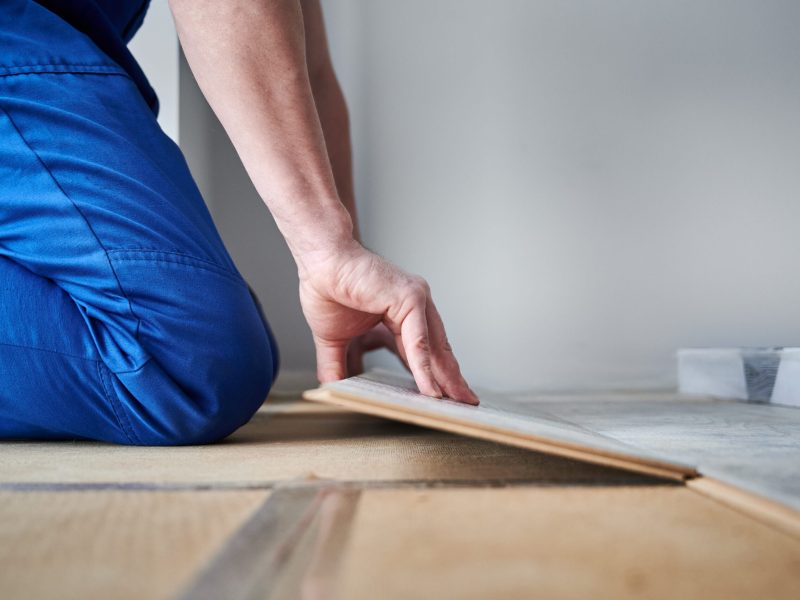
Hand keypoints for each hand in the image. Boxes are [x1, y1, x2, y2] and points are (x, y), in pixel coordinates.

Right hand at [297, 242, 477, 403]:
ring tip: (455, 403)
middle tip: (465, 405)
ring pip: (434, 348)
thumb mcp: (335, 340)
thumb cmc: (327, 289)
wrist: (319, 263)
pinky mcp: (409, 298)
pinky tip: (430, 389)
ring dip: (445, 379)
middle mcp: (415, 307)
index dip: (435, 375)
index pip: (425, 351)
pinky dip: (423, 367)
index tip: (446, 397)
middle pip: (438, 351)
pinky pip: (418, 341)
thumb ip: (338, 365)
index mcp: (401, 315)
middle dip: (451, 380)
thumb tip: (335, 390)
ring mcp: (416, 301)